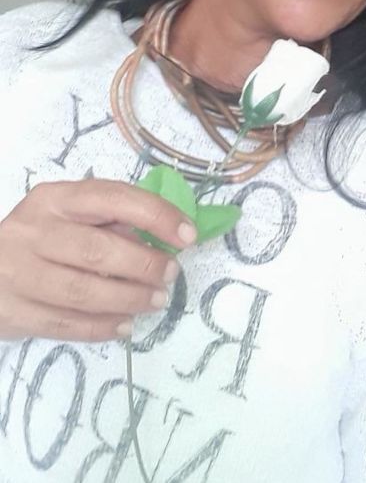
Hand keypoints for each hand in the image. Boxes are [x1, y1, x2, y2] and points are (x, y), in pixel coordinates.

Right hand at [0, 178, 197, 342]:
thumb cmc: (40, 238)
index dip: (156, 216)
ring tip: (156, 301)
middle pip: (97, 250)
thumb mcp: (69, 216)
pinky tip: (125, 325)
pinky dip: (101, 327)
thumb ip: (110, 221)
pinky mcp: (12, 310)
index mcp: (55, 199)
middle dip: (144, 265)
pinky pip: (65, 324)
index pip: (113, 198)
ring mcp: (18, 272)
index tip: (188, 235)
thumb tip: (165, 236)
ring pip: (82, 291)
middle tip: (170, 275)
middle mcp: (34, 231)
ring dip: (128, 298)